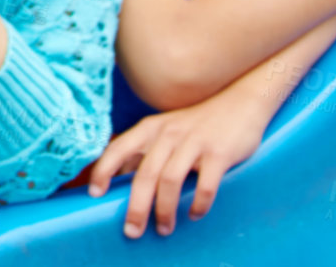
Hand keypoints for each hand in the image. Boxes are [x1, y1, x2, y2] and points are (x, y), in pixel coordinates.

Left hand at [87, 82, 272, 236]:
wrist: (240, 103)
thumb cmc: (196, 124)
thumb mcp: (164, 130)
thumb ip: (144, 151)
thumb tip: (118, 177)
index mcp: (149, 128)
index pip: (118, 149)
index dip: (103, 171)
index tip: (95, 194)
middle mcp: (167, 134)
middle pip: (144, 174)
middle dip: (136, 206)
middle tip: (132, 231)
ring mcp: (193, 142)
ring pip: (170, 180)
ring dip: (165, 209)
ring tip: (164, 229)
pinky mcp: (219, 153)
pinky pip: (205, 184)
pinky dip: (198, 203)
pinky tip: (194, 215)